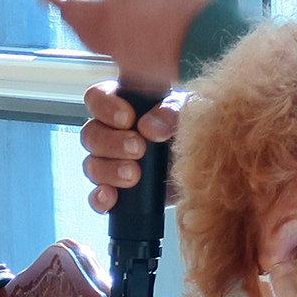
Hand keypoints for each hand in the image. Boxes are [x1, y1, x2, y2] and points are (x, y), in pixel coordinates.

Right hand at [68, 82, 185, 214]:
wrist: (206, 164)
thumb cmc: (192, 127)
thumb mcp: (187, 110)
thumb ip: (169, 112)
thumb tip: (148, 127)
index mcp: (121, 105)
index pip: (96, 98)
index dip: (104, 107)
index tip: (127, 118)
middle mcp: (110, 133)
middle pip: (90, 135)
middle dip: (112, 143)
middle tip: (138, 149)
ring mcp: (110, 163)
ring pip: (91, 165)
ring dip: (110, 171)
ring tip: (133, 175)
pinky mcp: (117, 190)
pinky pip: (97, 196)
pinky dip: (101, 198)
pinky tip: (112, 197)